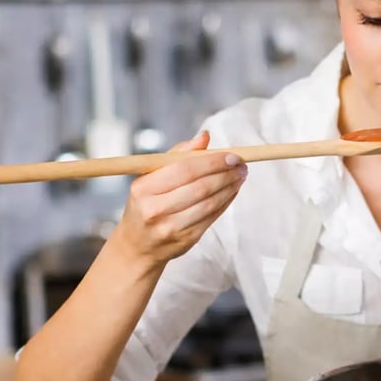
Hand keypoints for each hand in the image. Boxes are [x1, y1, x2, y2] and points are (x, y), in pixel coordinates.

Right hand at [112, 130, 247, 266]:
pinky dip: (226, 201)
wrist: (138, 245)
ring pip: (209, 203)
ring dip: (230, 188)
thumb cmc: (147, 202)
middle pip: (200, 187)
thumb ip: (178, 154)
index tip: (231, 156)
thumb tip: (204, 136)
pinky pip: (212, 217)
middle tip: (242, 165)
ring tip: (240, 176)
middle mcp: (154, 209)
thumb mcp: (152, 176)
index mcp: (144, 188)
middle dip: (226, 174)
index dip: (212, 162)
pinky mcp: (185, 240)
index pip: (184, 170)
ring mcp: (170, 227)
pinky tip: (232, 191)